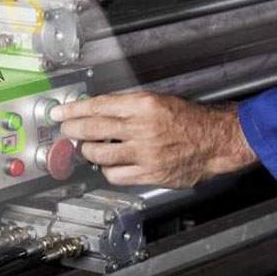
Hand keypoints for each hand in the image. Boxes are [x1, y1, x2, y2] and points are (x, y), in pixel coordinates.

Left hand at [50, 91, 257, 187]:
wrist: (215, 141)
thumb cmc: (188, 120)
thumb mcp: (158, 100)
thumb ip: (128, 105)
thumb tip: (96, 110)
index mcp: (144, 105)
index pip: (98, 106)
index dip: (74, 110)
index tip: (61, 113)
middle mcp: (142, 128)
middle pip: (93, 129)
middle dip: (73, 130)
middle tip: (66, 130)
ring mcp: (145, 153)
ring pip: (99, 154)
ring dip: (88, 151)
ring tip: (88, 148)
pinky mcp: (150, 174)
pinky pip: (115, 175)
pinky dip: (107, 170)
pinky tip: (109, 164)